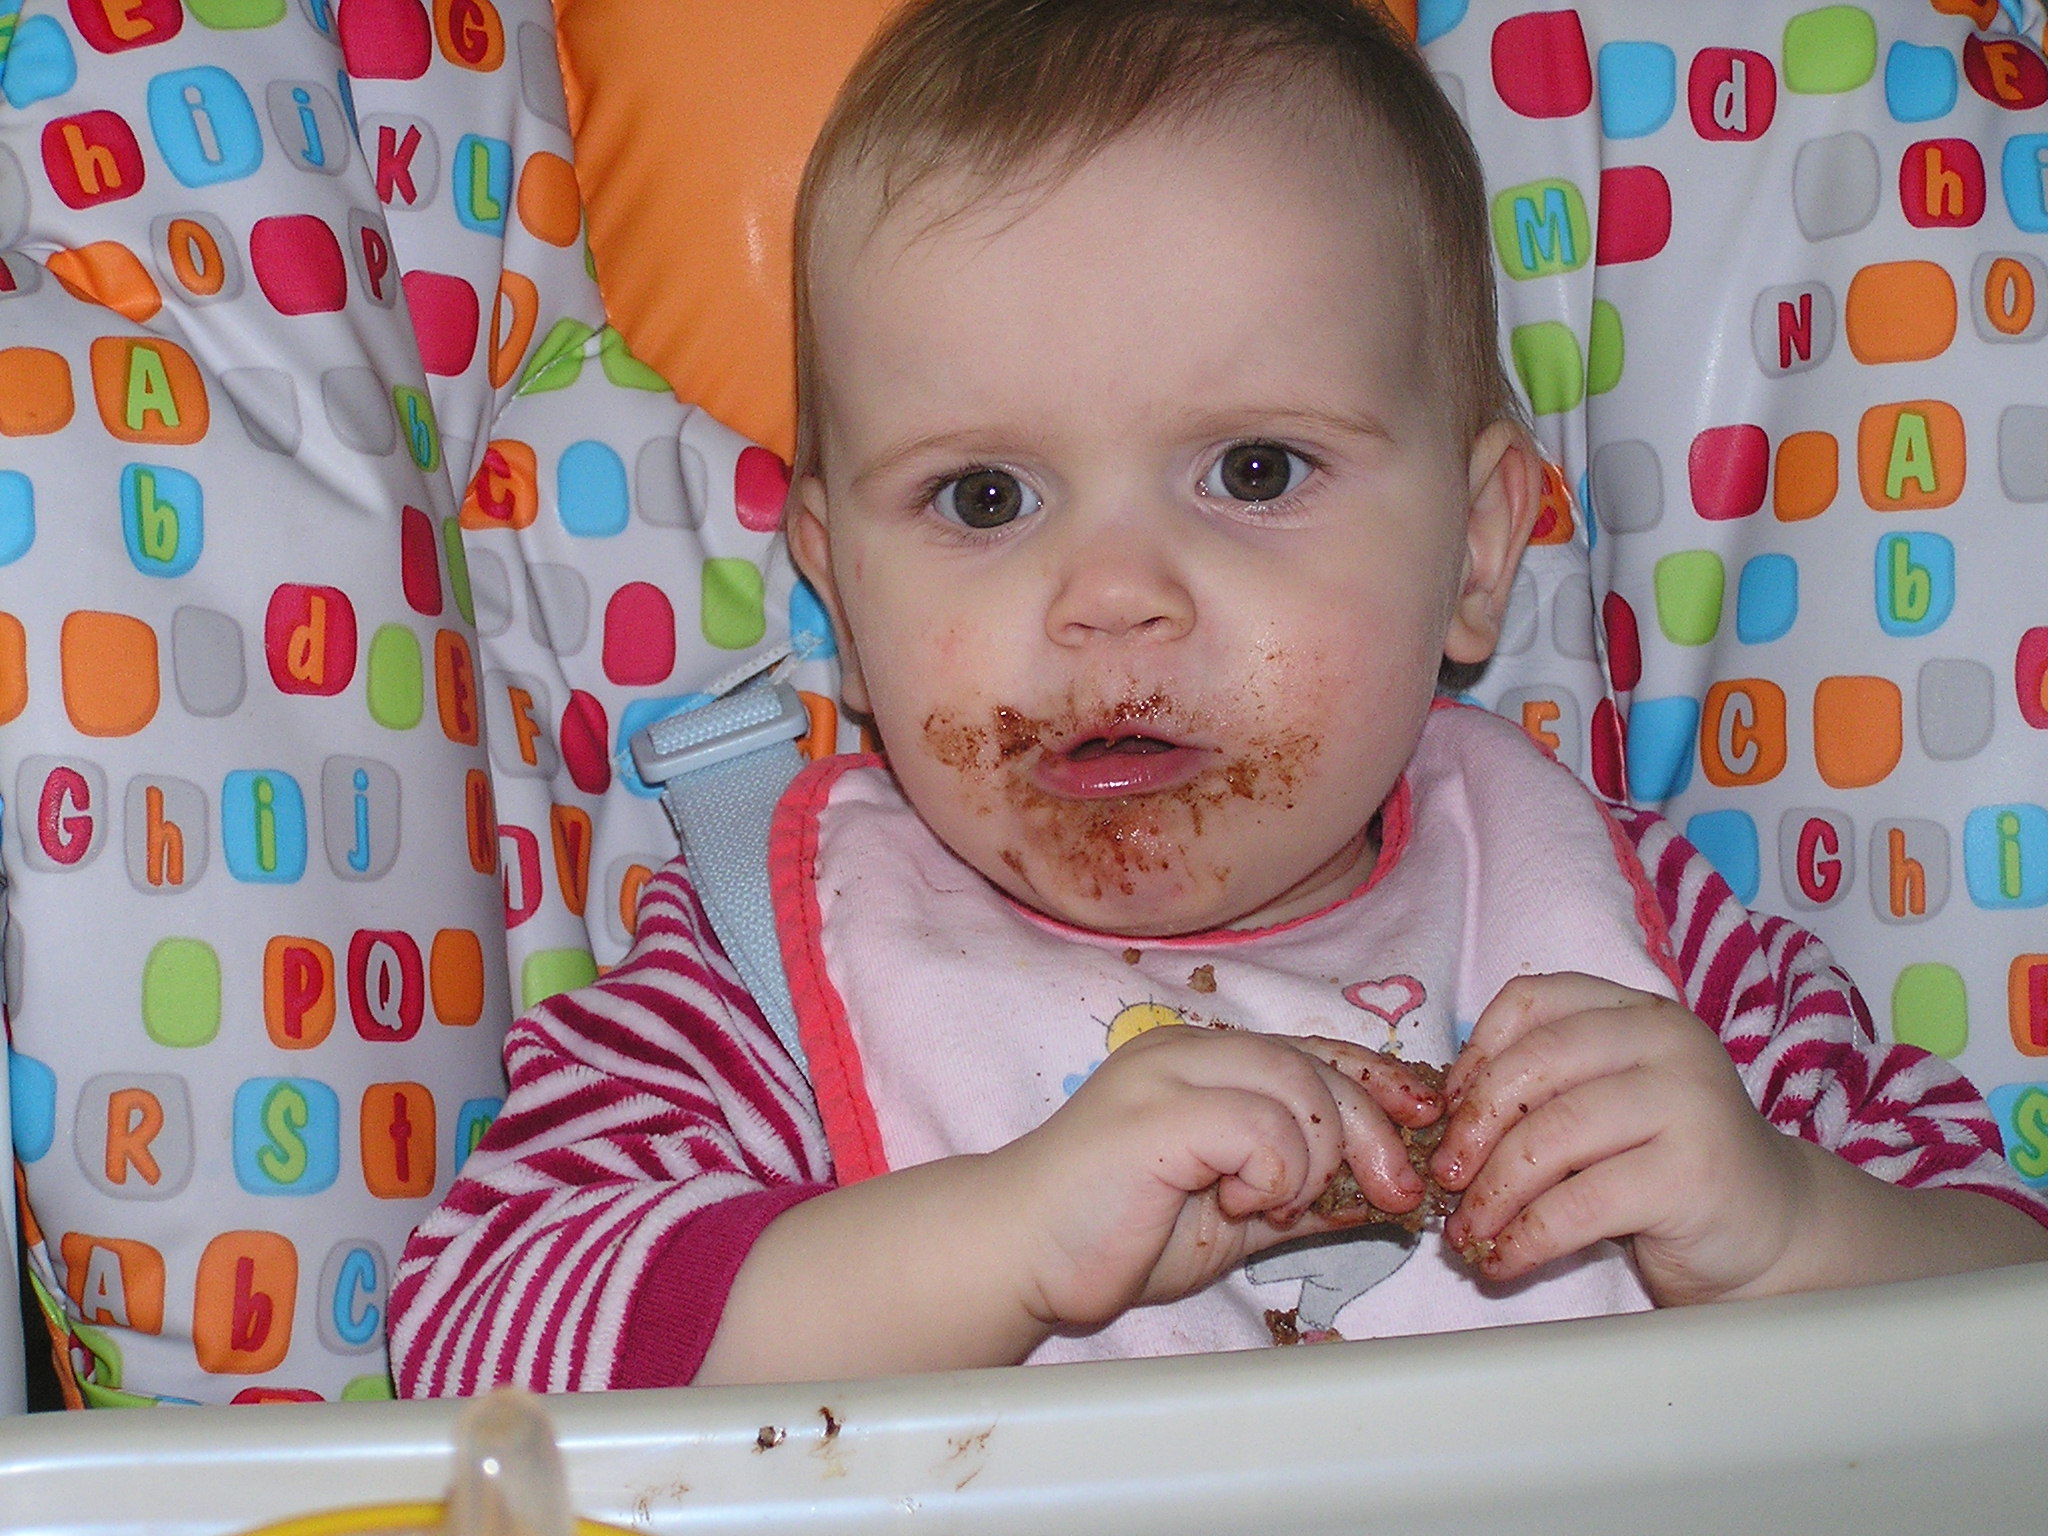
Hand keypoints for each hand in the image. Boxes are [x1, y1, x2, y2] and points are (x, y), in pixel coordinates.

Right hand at [994, 1025, 1442, 1328]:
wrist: (1020, 1252)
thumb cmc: (1114, 1233)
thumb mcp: (1236, 1213)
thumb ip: (1303, 1194)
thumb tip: (1386, 1196)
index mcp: (1204, 1061)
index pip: (1314, 1050)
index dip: (1379, 1081)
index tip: (1426, 1121)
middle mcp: (1188, 1050)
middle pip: (1318, 1066)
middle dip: (1372, 1133)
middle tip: (1395, 1196)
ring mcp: (1169, 1072)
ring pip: (1297, 1087)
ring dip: (1313, 1161)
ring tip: (1276, 1208)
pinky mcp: (1158, 1111)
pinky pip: (1261, 1126)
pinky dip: (1275, 1173)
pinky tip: (1240, 1205)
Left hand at [1431, 973, 1808, 1305]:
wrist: (1770, 1228)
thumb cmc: (1663, 1163)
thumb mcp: (1604, 1105)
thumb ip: (1545, 1090)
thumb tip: (1444, 1119)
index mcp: (1636, 1011)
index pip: (1533, 1001)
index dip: (1476, 1054)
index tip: (1446, 1109)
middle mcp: (1666, 1042)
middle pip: (1535, 1064)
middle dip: (1473, 1128)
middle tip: (1444, 1178)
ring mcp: (1687, 1103)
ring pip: (1551, 1136)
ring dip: (1493, 1191)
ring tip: (1468, 1231)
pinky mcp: (1691, 1175)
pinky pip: (1579, 1204)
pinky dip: (1528, 1237)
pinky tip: (1506, 1259)